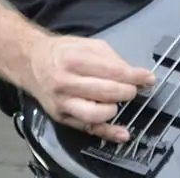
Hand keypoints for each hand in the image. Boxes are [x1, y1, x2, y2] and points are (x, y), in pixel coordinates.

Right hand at [25, 34, 156, 142]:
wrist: (31, 62)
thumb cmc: (63, 52)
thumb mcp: (88, 45)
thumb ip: (112, 59)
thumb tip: (134, 74)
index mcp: (75, 60)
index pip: (111, 71)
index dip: (134, 76)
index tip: (148, 78)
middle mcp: (66, 82)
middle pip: (105, 92)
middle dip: (126, 91)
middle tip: (133, 89)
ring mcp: (63, 102)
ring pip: (95, 114)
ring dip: (115, 109)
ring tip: (120, 101)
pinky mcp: (62, 117)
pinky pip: (87, 128)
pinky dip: (107, 133)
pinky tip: (122, 133)